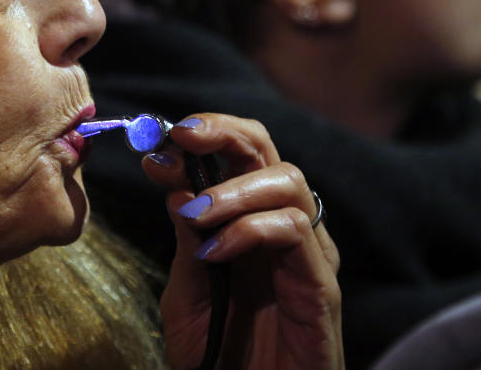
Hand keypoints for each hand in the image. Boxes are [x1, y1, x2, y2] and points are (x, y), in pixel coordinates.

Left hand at [142, 113, 342, 369]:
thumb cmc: (219, 355)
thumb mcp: (189, 288)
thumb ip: (185, 236)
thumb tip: (173, 177)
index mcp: (251, 221)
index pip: (239, 154)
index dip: (205, 134)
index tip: (160, 139)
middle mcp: (283, 228)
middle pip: (268, 151)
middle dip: (224, 132)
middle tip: (184, 136)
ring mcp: (307, 254)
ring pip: (287, 180)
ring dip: (233, 187)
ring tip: (195, 214)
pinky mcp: (321, 286)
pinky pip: (295, 231)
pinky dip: (249, 229)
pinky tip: (214, 251)